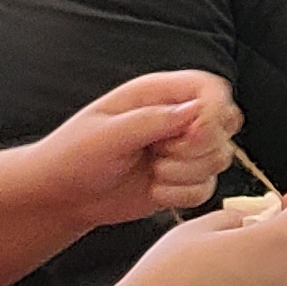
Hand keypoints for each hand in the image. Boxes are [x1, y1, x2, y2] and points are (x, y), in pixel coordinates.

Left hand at [32, 72, 242, 232]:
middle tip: (158, 154)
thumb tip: (198, 110)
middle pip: (225, 125)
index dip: (214, 110)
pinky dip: (182, 195)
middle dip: (197, 148)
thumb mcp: (106, 134)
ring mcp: (184, 150)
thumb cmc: (73, 156)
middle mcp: (178, 118)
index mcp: (158, 94)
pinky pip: (208, 189)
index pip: (211, 89)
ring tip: (152, 172)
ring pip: (220, 159)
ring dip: (186, 173)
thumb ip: (152, 120)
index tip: (193, 133)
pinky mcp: (185, 180)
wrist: (61, 196)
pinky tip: (154, 191)